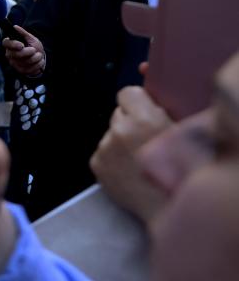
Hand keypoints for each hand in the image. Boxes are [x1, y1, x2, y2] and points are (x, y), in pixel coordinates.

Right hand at [2, 26, 45, 77]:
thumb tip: (15, 26)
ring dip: (36, 58)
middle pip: (16, 54)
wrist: (39, 57)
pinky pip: (29, 69)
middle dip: (29, 52)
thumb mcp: (30, 38)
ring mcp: (14, 63)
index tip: (22, 45)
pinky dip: (37, 65)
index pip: (6, 43)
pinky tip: (38, 62)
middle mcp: (9, 54)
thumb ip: (23, 33)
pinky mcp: (20, 70)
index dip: (13, 45)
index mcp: (10, 45)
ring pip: (25, 62)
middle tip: (34, 50)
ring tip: (38, 55)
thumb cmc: (33, 46)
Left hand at [90, 85, 171, 222]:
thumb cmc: (184, 170)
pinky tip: (130, 170)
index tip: (145, 111)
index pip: (127, 92)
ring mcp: (105, 148)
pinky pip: (103, 151)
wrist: (171, 208)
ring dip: (121, 141)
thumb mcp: (183, 131)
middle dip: (130, 122)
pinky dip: (113, 157)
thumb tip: (144, 71)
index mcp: (145, 118)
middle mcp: (120, 130)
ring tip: (140, 159)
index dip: (137, 102)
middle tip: (147, 140)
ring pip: (110, 133)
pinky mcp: (96, 164)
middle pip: (118, 113)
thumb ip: (163, 106)